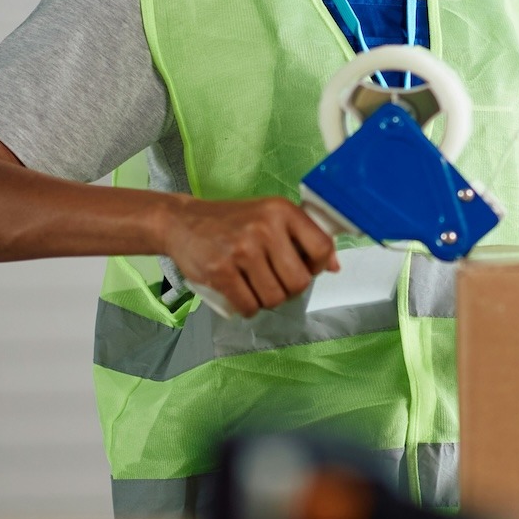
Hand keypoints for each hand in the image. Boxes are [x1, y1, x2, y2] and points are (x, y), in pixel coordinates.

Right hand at [163, 197, 339, 316]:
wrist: (182, 221)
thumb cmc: (232, 222)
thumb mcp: (270, 216)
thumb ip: (303, 238)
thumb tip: (336, 266)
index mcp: (282, 210)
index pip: (322, 248)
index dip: (317, 267)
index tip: (303, 268)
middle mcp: (265, 227)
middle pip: (299, 282)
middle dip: (289, 290)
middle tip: (274, 282)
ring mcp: (242, 249)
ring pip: (274, 298)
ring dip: (267, 300)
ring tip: (255, 286)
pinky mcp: (220, 271)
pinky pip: (249, 306)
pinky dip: (248, 308)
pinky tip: (241, 296)